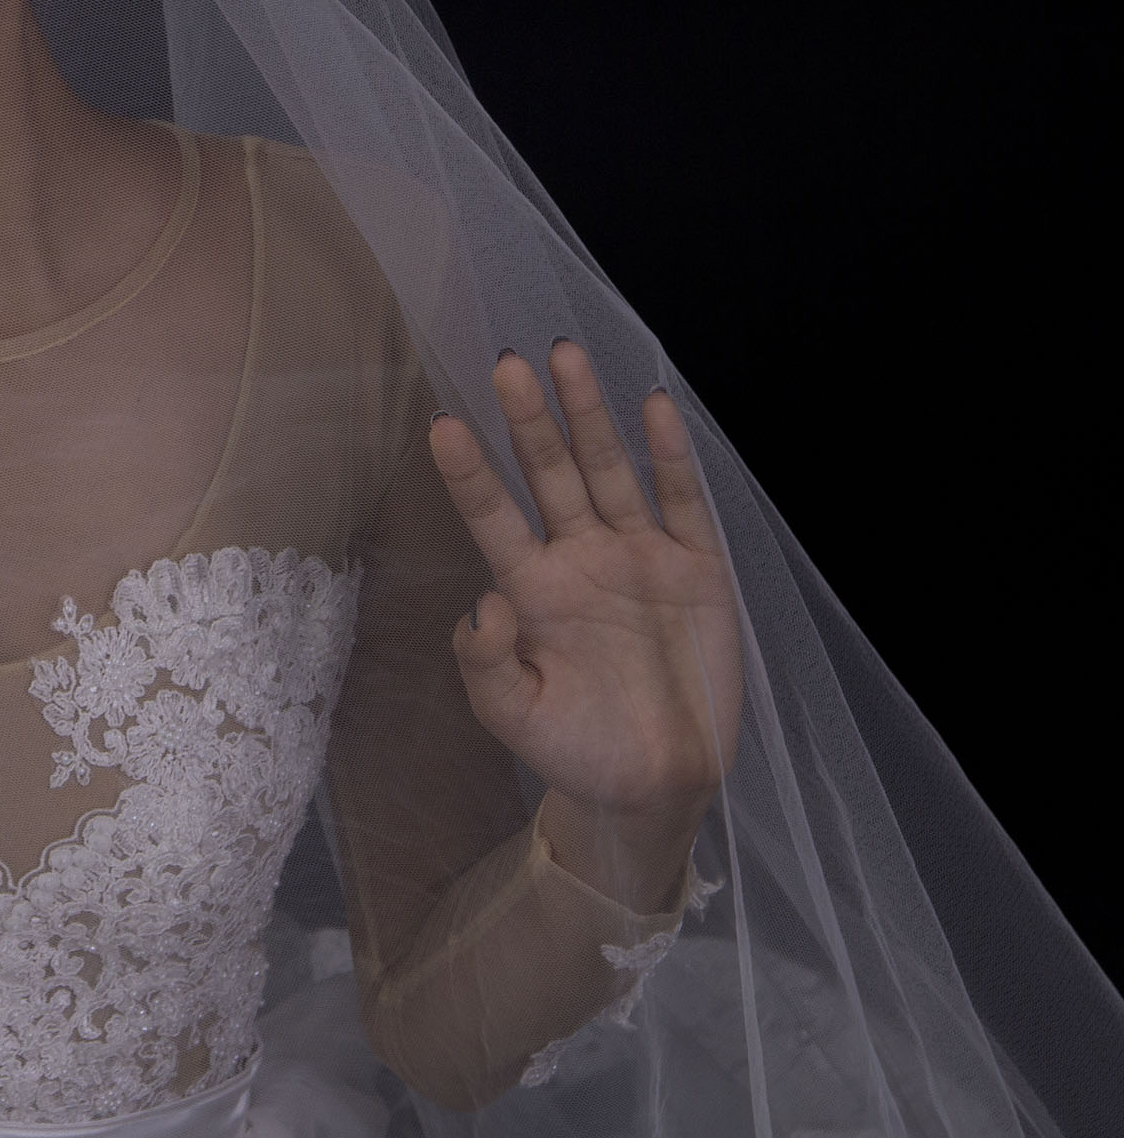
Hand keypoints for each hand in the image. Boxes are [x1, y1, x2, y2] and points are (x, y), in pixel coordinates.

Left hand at [428, 341, 742, 907]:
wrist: (655, 783)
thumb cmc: (575, 749)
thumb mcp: (515, 717)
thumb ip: (487, 665)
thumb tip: (483, 604)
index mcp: (530, 588)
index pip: (491, 516)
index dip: (470, 472)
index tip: (442, 425)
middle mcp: (579, 558)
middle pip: (548, 474)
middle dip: (528, 419)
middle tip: (507, 362)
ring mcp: (637, 556)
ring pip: (608, 470)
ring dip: (588, 415)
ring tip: (565, 354)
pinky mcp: (695, 569)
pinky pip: (680, 500)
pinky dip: (669, 455)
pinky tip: (652, 405)